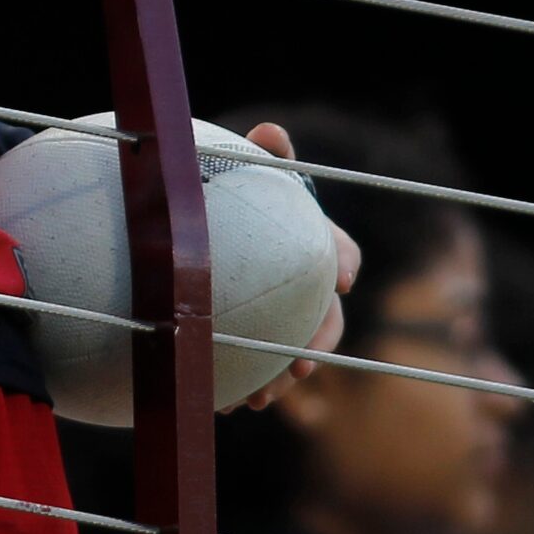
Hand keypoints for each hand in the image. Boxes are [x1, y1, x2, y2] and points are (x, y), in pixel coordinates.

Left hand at [230, 120, 361, 411]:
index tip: (339, 278)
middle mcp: (305, 282)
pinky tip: (225, 402)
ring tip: (258, 398)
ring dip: (280, 378)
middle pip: (326, 317)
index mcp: (308, 240)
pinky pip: (261, 367)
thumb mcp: (241, 171)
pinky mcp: (258, 336)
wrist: (191, 228)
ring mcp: (285, 314)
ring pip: (295, 351)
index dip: (342, 261)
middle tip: (299, 363)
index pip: (338, 249)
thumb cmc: (227, 194)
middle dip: (317, 343)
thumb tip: (272, 131)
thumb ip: (261, 157)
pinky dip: (248, 385)